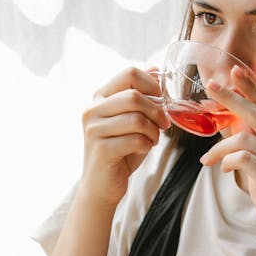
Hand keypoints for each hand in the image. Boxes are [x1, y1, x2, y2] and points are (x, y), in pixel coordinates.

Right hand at [80, 67, 169, 207]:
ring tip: (152, 139)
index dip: (152, 84)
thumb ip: (141, 96)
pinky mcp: (100, 150)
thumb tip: (157, 70)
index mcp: (99, 97)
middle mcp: (92, 110)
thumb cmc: (120, 150)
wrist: (102, 185)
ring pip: (137, 119)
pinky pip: (136, 140)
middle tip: (163, 124)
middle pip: (134, 96)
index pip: (129, 73)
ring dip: (153, 131)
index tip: (161, 99)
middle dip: (156, 111)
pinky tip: (144, 149)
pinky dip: (147, 145)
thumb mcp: (132, 119)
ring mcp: (93, 130)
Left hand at [199, 67, 255, 254]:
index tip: (234, 73)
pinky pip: (242, 158)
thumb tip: (228, 124)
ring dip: (219, 147)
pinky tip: (222, 170)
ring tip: (207, 160)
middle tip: (210, 86)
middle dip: (232, 97)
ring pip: (244, 137)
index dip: (252, 88)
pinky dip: (226, 161)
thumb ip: (252, 145)